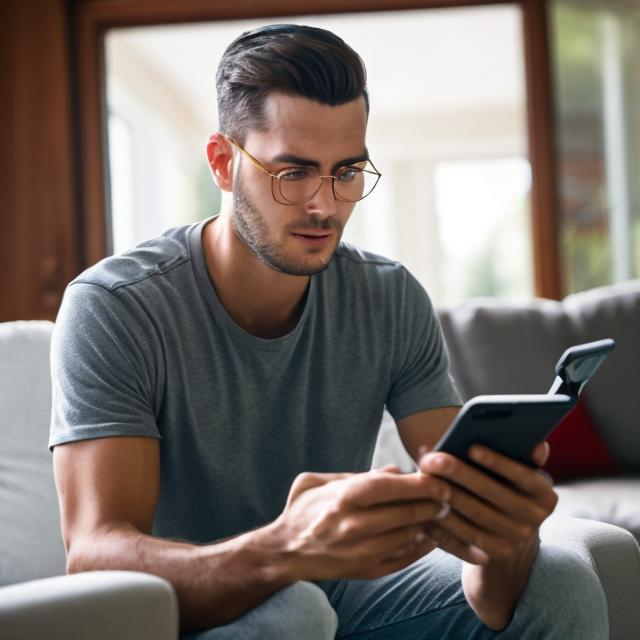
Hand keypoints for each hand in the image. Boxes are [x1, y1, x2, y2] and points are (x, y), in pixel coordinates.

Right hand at [268, 465, 450, 580]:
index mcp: (343, 499)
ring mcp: (363, 551)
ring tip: (439, 511)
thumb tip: (394, 470)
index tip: (438, 478)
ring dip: (429, 523)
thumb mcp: (319, 480)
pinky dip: (421, 546)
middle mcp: (354, 526)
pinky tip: (428, 534)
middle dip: (433, 502)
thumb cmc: (303, 510)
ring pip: (410, 535)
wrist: (285, 552)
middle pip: (406, 512)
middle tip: (448, 494)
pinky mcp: (368, 571)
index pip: (391, 487)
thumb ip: (357, 474)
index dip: (419, 482)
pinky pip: (405, 557)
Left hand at [417, 442, 555, 563]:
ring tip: (424, 478)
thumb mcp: (517, 470)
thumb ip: (522, 453)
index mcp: (544, 494)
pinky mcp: (493, 553)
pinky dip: (443, 520)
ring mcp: (515, 539)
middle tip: (433, 459)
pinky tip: (424, 504)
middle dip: (459, 474)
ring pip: (475, 515)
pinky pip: (464, 537)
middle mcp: (534, 519)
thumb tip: (535, 443)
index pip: (523, 475)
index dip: (498, 461)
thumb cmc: (505, 484)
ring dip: (446, 496)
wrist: (507, 529)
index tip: (472, 447)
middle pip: (492, 494)